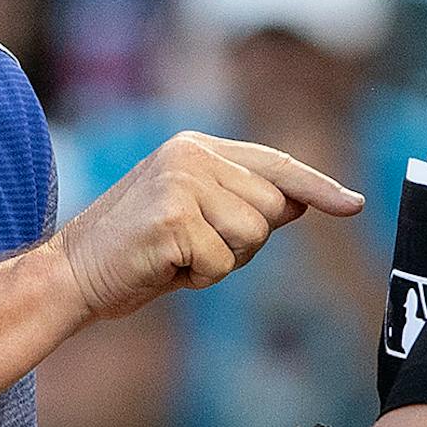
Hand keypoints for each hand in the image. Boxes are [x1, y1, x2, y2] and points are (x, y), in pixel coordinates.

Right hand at [49, 133, 362, 321]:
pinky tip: (163, 268)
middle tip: (191, 251)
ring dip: (221, 262)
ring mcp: (181, 181)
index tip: (354, 204)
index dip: (317, 186)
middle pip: (271, 209)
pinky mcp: (172, 214)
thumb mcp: (195, 219)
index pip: (274, 164)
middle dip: (243, 244)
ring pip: (252, 236)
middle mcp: (191, 154)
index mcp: (197, 148)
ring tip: (177, 258)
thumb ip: (242, 204)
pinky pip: (222, 262)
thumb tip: (303, 201)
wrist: (73, 275)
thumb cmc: (136, 255)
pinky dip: (198, 278)